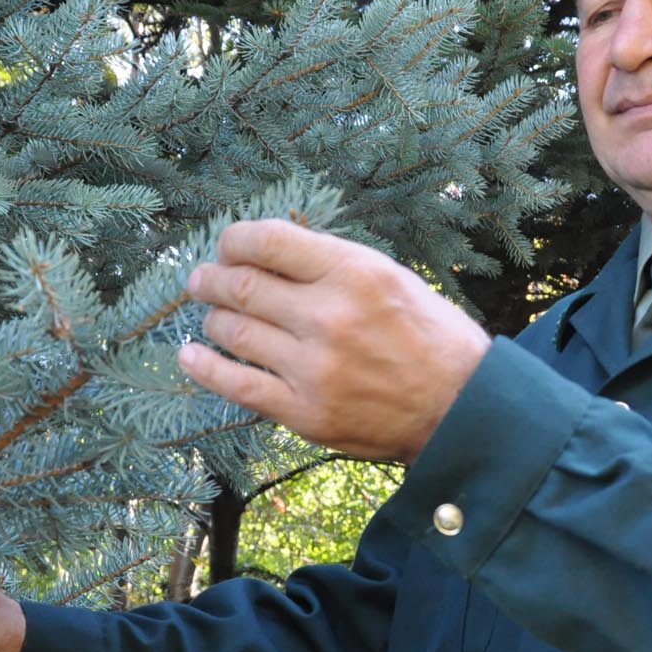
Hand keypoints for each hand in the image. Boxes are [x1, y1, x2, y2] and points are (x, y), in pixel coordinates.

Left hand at [177, 219, 490, 464]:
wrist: (462, 410)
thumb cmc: (432, 338)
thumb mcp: (393, 278)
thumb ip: (334, 265)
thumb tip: (272, 253)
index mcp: (355, 273)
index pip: (267, 241)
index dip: (233, 239)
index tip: (227, 245)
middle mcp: (329, 317)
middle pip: (241, 286)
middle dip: (211, 278)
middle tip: (201, 279)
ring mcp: (314, 368)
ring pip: (232, 332)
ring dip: (211, 319)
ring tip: (209, 315)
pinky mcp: (305, 412)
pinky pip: (236, 385)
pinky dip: (204, 368)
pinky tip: (190, 356)